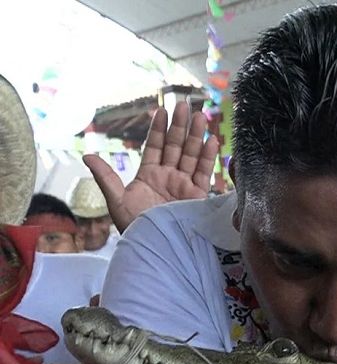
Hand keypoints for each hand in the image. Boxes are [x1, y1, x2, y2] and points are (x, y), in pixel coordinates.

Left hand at [83, 102, 218, 232]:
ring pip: (191, 155)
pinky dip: (208, 157)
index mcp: (149, 176)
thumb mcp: (116, 200)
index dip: (158, 130)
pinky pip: (204, 172)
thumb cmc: (134, 227)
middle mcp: (168, 177)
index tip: (161, 111)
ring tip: (200, 116)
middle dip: (180, 126)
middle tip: (185, 105)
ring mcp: (184, 185)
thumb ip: (106, 176)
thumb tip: (87, 156)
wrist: (155, 247)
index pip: (155, 147)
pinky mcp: (198, 195)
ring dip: (196, 136)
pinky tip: (211, 140)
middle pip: (176, 146)